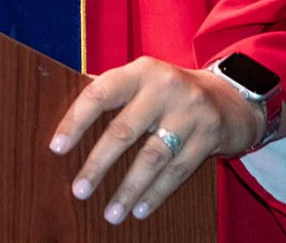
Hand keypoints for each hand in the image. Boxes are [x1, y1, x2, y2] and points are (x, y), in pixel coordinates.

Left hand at [48, 55, 263, 224]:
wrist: (229, 96)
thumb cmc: (170, 92)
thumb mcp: (144, 80)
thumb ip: (113, 93)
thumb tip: (68, 119)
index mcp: (141, 70)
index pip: (101, 92)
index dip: (76, 120)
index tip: (56, 147)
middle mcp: (164, 87)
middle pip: (124, 129)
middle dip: (98, 164)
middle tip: (79, 190)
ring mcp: (190, 111)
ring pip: (152, 157)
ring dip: (128, 189)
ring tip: (110, 214)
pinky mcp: (209, 136)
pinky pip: (178, 170)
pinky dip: (157, 193)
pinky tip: (139, 210)